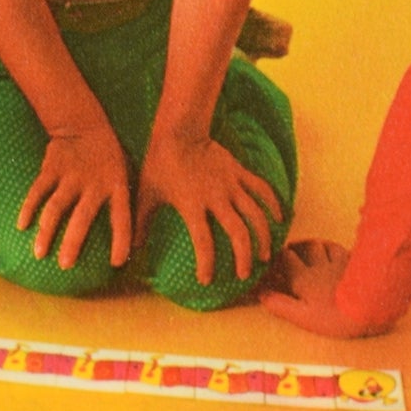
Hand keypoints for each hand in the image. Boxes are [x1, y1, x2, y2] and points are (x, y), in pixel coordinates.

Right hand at [17, 123, 132, 270]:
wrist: (84, 123)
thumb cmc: (109, 158)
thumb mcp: (126, 174)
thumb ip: (127, 202)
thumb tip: (138, 241)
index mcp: (116, 185)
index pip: (122, 217)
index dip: (121, 240)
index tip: (116, 263)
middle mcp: (93, 183)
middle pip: (82, 217)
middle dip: (73, 243)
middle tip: (65, 265)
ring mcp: (71, 176)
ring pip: (56, 207)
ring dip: (46, 231)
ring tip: (39, 253)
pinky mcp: (52, 168)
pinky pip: (38, 191)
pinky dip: (28, 208)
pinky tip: (22, 226)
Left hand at [134, 127, 281, 283]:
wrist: (178, 130)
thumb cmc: (159, 164)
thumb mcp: (146, 194)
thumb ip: (139, 223)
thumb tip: (130, 248)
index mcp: (192, 205)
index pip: (203, 241)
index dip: (206, 264)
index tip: (206, 280)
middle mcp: (216, 197)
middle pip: (239, 232)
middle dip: (244, 257)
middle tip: (244, 275)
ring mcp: (231, 184)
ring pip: (255, 214)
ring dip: (263, 236)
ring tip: (265, 255)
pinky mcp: (239, 172)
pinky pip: (262, 188)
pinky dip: (273, 203)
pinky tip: (280, 217)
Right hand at [259, 239, 389, 337]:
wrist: (372, 307)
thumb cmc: (335, 317)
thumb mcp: (303, 317)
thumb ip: (280, 305)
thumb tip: (260, 294)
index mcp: (304, 278)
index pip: (285, 258)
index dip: (278, 256)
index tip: (273, 258)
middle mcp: (319, 265)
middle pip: (305, 247)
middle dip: (296, 247)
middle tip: (291, 251)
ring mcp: (340, 262)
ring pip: (325, 245)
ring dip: (317, 245)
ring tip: (313, 249)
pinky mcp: (358, 264)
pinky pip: (345, 250)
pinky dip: (338, 249)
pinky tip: (338, 253)